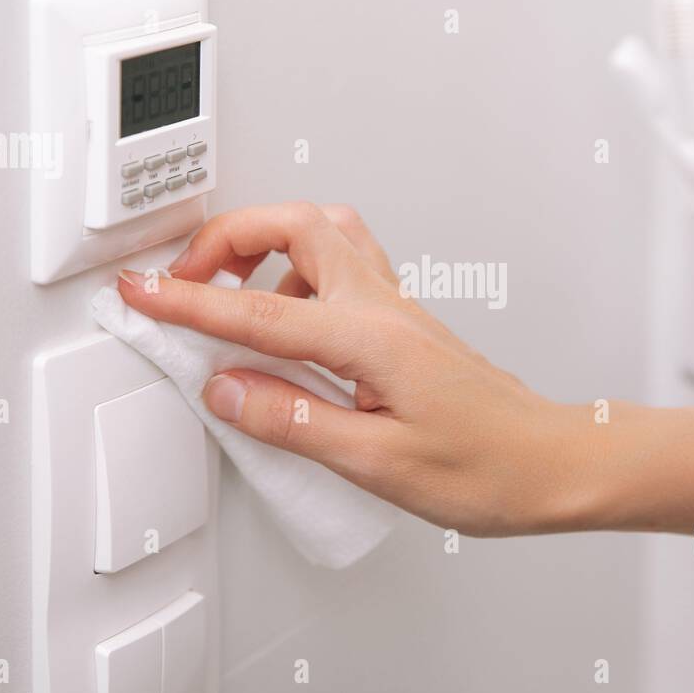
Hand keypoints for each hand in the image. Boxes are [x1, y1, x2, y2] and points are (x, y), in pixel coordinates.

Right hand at [118, 202, 601, 536]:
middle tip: (185, 279)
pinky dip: (297, 281)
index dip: (188, 302)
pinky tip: (288, 332)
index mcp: (371, 338)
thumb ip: (294, 422)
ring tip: (230, 298)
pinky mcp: (402, 326)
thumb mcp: (378, 462)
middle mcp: (384, 309)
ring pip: (324, 236)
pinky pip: (342, 271)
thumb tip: (227, 391)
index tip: (143, 294)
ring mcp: (397, 311)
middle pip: (296, 225)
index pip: (256, 312)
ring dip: (266, 249)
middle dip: (228, 237)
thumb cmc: (487, 467)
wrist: (550, 462)